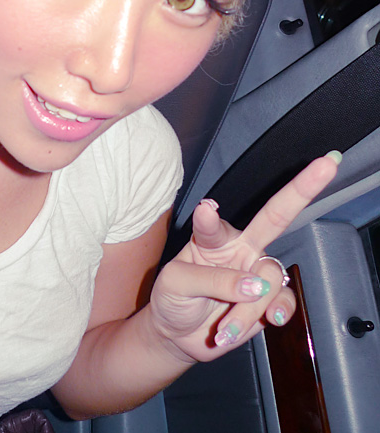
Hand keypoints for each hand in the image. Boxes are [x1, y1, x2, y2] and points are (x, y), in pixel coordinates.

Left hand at [149, 153, 338, 362]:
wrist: (179, 334)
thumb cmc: (174, 297)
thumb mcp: (177, 285)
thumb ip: (211, 280)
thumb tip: (252, 285)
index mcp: (213, 239)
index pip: (214, 222)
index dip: (211, 213)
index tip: (206, 209)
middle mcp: (241, 248)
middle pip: (275, 217)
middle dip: (302, 190)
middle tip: (325, 165)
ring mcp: (257, 273)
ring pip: (271, 278)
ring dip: (247, 309)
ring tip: (223, 329)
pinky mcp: (268, 300)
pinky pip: (284, 302)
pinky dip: (273, 314)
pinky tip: (266, 321)